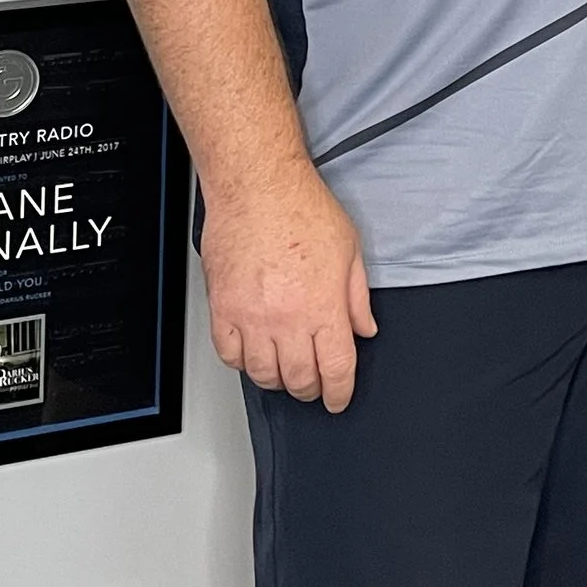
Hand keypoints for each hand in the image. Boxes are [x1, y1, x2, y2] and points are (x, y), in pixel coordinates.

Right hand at [200, 164, 375, 408]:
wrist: (258, 187)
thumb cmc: (302, 209)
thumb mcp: (349, 250)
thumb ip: (358, 297)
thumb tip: (364, 328)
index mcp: (324, 307)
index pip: (335, 370)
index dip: (339, 392)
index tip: (337, 398)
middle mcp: (287, 319)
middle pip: (299, 379)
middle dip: (310, 389)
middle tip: (313, 384)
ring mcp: (252, 317)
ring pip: (263, 374)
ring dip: (277, 379)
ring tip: (284, 370)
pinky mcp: (222, 308)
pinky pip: (229, 354)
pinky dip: (242, 362)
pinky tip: (252, 353)